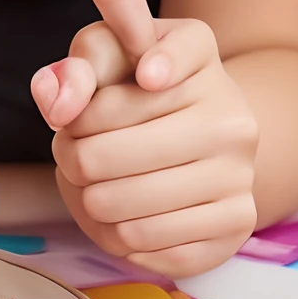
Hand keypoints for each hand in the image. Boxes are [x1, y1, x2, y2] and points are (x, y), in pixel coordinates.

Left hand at [30, 0, 257, 279]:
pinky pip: (152, 245)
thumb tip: (58, 108)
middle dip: (73, 156)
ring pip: (129, 205)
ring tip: (89, 185)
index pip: (170, 59)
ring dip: (89, 201)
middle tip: (68, 154)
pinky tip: (118, 215)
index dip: (152, 67)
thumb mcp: (103, 57)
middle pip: (114, 151)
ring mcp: (239, 172)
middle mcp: (232, 113)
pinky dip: (119, 237)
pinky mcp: (235, 223)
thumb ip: (76, 71)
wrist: (197, 137)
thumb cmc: (134, 88)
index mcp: (200, 53)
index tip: (146, 76)